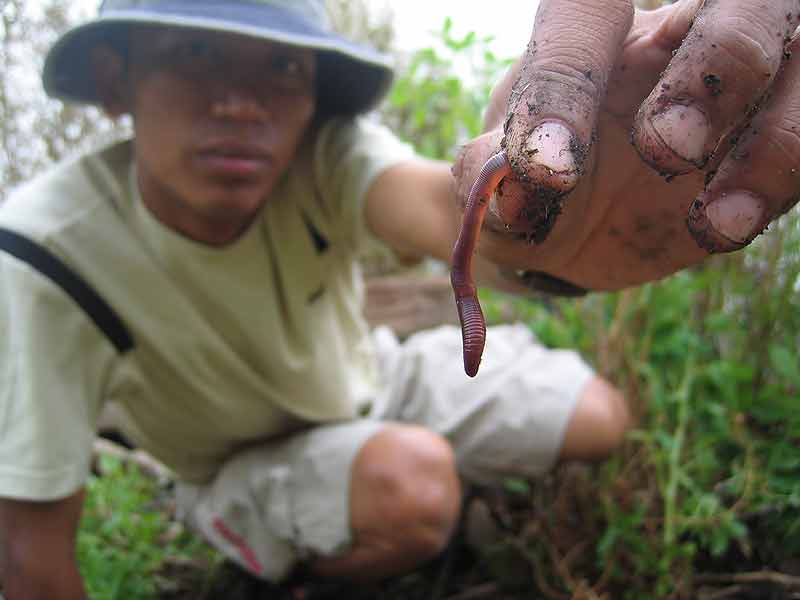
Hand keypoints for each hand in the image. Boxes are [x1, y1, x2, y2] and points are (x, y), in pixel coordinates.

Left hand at [452, 0, 799, 290]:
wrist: (580, 224)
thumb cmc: (536, 182)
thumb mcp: (499, 180)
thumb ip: (492, 175)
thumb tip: (513, 184)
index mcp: (593, 31)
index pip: (586, 13)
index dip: (568, 84)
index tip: (546, 168)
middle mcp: (677, 34)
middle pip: (734, 4)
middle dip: (712, 71)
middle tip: (667, 150)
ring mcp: (741, 79)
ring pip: (799, 61)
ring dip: (774, 137)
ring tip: (713, 221)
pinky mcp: (777, 131)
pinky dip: (785, 176)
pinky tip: (728, 227)